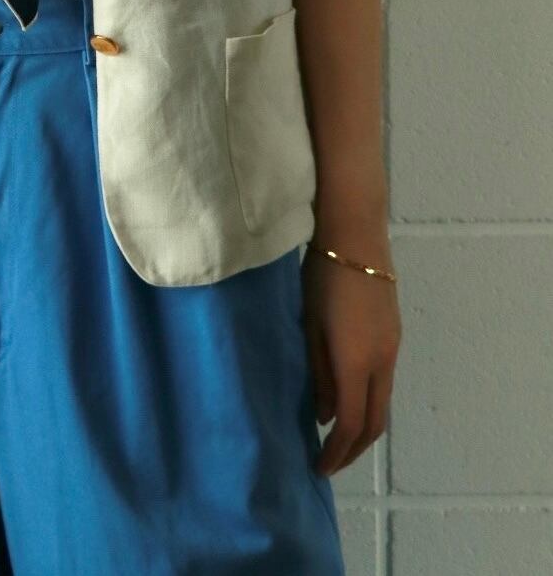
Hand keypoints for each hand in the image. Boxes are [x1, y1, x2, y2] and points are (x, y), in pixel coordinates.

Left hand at [301, 242, 400, 475]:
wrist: (356, 237)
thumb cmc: (321, 278)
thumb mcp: (309, 326)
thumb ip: (317, 373)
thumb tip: (323, 416)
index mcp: (356, 362)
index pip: (350, 423)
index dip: (336, 452)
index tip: (318, 468)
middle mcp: (382, 362)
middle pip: (374, 423)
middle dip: (352, 449)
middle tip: (329, 462)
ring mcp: (392, 349)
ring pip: (382, 404)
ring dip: (362, 427)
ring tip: (337, 438)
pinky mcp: (394, 336)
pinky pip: (384, 383)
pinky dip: (367, 403)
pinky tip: (347, 401)